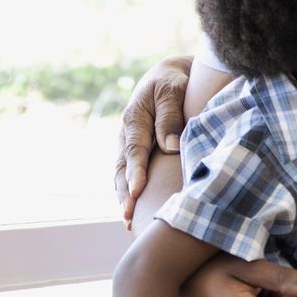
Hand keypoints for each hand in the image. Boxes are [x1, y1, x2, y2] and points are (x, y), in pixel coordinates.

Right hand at [114, 56, 192, 227]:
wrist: (171, 75)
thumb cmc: (174, 81)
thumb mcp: (172, 90)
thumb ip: (170, 116)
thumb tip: (170, 148)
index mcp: (134, 118)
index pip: (134, 149)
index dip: (135, 171)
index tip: (138, 191)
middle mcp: (127, 134)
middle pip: (121, 167)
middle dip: (124, 192)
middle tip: (128, 215)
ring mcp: (129, 143)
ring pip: (121, 174)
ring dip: (124, 196)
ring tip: (128, 221)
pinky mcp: (137, 150)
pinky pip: (129, 173)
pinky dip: (130, 191)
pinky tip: (135, 211)